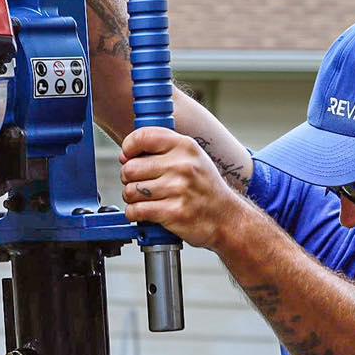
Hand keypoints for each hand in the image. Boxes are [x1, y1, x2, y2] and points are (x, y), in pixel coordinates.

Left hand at [120, 126, 252, 250]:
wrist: (226, 218)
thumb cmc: (206, 189)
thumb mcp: (193, 157)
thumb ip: (165, 149)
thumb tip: (128, 154)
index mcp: (185, 146)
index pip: (143, 137)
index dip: (128, 148)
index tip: (127, 156)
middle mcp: (182, 165)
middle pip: (131, 168)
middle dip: (128, 178)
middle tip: (138, 184)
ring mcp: (178, 189)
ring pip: (131, 191)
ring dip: (131, 198)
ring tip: (144, 199)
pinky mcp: (173, 212)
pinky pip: (136, 210)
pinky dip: (134, 214)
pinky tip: (143, 212)